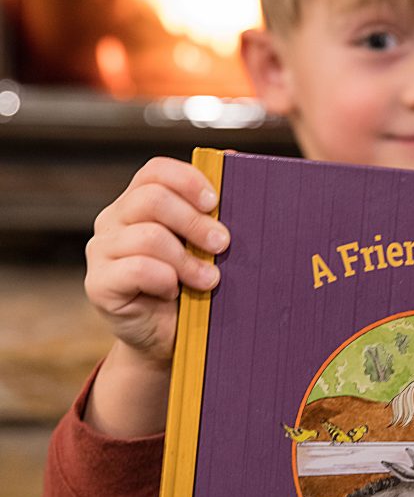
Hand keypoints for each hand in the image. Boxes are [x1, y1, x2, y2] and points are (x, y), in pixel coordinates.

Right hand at [85, 156, 229, 363]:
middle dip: (194, 221)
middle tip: (222, 244)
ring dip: (187, 260)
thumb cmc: (193, 287)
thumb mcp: (206, 247)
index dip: (187, 180)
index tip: (215, 202)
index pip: (155, 171)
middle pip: (151, 198)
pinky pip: (135, 269)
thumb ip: (213, 209)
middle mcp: (113, 220)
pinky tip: (174, 292)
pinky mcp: (98, 284)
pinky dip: (164, 280)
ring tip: (209, 280)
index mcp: (139, 202)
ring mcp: (101, 251)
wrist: (170, 339)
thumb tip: (233, 157)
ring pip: (148, 236)